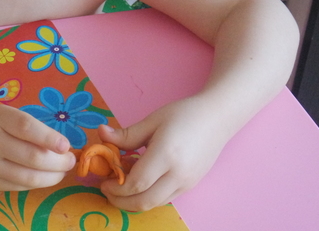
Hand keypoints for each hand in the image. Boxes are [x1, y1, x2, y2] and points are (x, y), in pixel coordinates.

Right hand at [0, 104, 75, 190]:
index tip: (66, 145)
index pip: (26, 128)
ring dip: (51, 177)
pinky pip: (19, 187)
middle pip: (31, 157)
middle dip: (58, 162)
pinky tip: (45, 176)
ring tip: (62, 171)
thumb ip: (31, 127)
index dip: (49, 138)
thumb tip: (61, 147)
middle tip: (70, 161)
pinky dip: (37, 183)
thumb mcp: (7, 114)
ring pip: (27, 177)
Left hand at [97, 97, 227, 211]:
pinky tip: (140, 182)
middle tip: (107, 189)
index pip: (136, 183)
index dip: (116, 187)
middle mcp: (178, 174)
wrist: (217, 118)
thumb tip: (101, 135)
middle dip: (121, 201)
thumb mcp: (153, 120)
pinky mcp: (191, 185)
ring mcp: (187, 183)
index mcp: (166, 155)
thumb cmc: (184, 114)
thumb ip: (126, 134)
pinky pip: (165, 198)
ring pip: (155, 203)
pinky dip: (148, 196)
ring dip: (134, 201)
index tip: (104, 180)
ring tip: (122, 184)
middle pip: (144, 201)